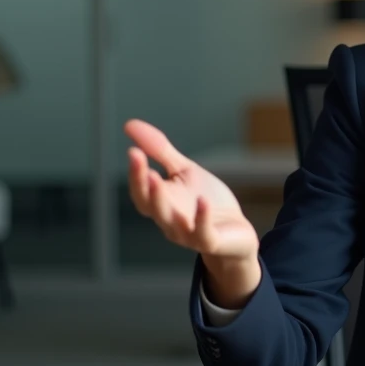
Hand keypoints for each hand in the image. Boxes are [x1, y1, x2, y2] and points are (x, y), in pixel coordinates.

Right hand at [125, 119, 259, 267]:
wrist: (235, 229)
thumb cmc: (205, 198)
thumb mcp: (184, 170)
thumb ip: (159, 151)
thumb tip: (129, 124)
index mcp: (160, 203)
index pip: (141, 190)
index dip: (136, 174)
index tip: (133, 151)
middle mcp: (168, 221)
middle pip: (150, 206)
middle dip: (144, 186)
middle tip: (141, 164)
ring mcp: (188, 234)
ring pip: (169, 222)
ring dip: (161, 202)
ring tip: (158, 180)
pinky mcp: (210, 241)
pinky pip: (202, 233)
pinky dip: (201, 218)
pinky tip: (202, 201)